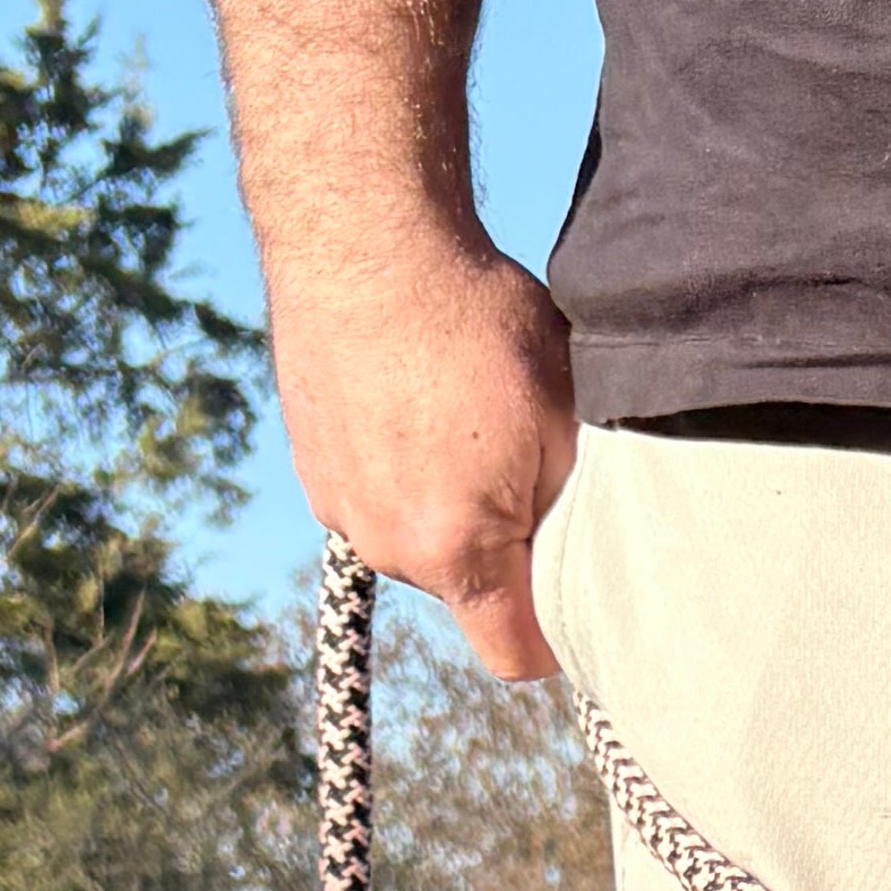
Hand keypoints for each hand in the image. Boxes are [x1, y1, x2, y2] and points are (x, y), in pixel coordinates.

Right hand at [268, 221, 579, 681]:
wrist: (361, 234)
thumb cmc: (476, 318)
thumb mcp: (565, 417)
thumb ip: (572, 510)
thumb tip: (579, 557)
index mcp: (456, 552)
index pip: (515, 655)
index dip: (557, 640)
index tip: (577, 603)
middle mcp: (387, 546)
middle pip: (469, 592)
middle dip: (506, 553)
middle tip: (525, 468)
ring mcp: (339, 508)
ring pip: (421, 543)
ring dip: (450, 509)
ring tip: (463, 424)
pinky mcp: (312, 467)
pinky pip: (377, 500)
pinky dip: (404, 472)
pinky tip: (417, 404)